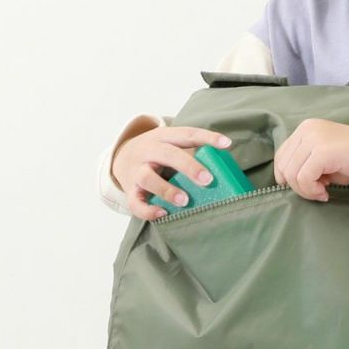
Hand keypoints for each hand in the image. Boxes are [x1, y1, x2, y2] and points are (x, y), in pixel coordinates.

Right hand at [112, 125, 232, 220]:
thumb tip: (226, 172)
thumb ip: (192, 153)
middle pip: (167, 154)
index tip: (226, 144)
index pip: (186, 134)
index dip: (207, 137)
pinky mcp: (130, 191)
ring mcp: (136, 171)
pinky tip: (164, 214)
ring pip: (148, 178)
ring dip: (167, 189)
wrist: (122, 157)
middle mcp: (148, 151)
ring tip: (185, 200)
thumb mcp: (171, 145)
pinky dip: (148, 210)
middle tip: (208, 180)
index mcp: (163, 137)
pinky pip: (136, 202)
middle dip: (189, 167)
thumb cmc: (158, 154)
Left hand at [273, 118, 348, 200]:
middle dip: (298, 186)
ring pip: (291, 174)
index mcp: (306, 129)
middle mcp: (307, 130)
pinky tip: (326, 192)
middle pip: (283, 166)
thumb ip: (305, 164)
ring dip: (306, 190)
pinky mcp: (322, 151)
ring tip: (324, 191)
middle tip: (318, 190)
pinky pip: (304, 178)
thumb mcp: (324, 159)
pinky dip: (312, 190)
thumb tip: (288, 181)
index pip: (281, 156)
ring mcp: (314, 139)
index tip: (308, 186)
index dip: (288, 177)